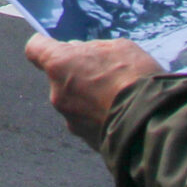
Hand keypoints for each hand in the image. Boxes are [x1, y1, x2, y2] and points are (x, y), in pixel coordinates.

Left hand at [23, 34, 161, 146]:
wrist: (151, 122)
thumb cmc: (134, 77)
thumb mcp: (118, 48)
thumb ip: (94, 50)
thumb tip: (83, 53)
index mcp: (59, 64)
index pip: (35, 49)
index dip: (46, 46)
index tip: (59, 47)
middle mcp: (57, 93)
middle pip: (60, 78)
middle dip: (78, 75)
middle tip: (107, 75)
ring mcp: (70, 120)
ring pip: (75, 102)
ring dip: (90, 98)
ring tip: (120, 97)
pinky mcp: (85, 140)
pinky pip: (88, 122)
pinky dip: (100, 117)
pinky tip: (123, 114)